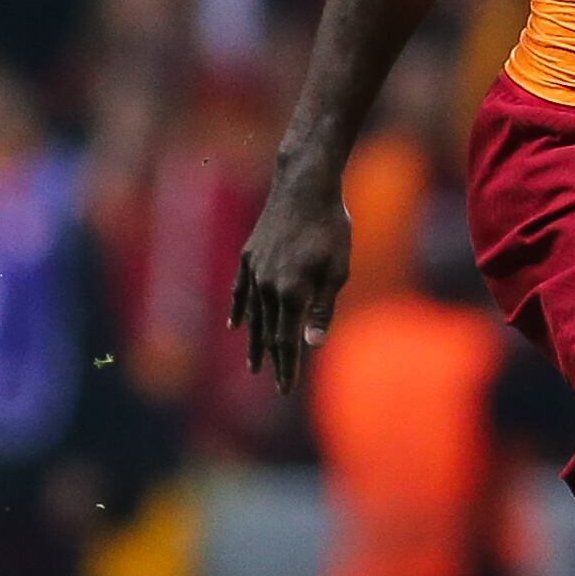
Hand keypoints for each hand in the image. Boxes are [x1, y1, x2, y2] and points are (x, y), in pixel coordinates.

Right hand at [230, 167, 352, 392]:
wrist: (304, 187)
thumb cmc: (331, 227)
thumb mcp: (338, 269)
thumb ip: (323, 308)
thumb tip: (311, 343)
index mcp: (292, 292)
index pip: (286, 340)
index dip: (287, 366)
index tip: (287, 388)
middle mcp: (267, 286)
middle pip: (268, 332)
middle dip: (273, 360)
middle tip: (277, 383)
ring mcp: (254, 271)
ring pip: (253, 315)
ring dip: (254, 341)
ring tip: (255, 364)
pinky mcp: (249, 256)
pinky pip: (240, 290)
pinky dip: (239, 310)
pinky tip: (236, 326)